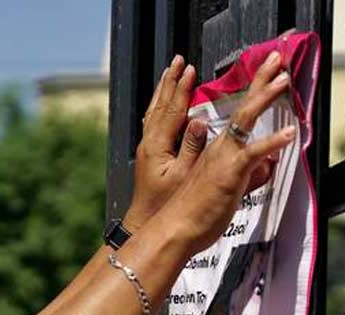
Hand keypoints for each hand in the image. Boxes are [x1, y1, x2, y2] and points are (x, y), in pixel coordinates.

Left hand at [126, 55, 205, 231]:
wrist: (145, 223)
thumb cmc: (165, 206)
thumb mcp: (183, 177)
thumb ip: (192, 148)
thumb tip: (199, 122)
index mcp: (157, 145)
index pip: (172, 108)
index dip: (182, 88)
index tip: (190, 69)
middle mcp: (148, 143)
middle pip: (160, 104)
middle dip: (170, 81)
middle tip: (178, 61)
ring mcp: (146, 148)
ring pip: (154, 111)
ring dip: (164, 91)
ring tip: (170, 74)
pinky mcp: (148, 156)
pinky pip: (154, 122)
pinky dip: (161, 107)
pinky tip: (164, 105)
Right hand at [155, 51, 294, 254]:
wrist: (175, 229)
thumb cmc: (196, 214)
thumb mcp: (230, 191)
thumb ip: (252, 175)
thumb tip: (270, 164)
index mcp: (218, 149)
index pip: (240, 112)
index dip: (255, 90)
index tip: (269, 73)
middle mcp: (220, 147)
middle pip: (243, 105)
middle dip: (261, 79)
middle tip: (276, 58)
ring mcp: (224, 157)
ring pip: (245, 119)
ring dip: (265, 96)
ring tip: (283, 78)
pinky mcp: (230, 173)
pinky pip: (253, 152)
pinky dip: (273, 141)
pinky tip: (290, 132)